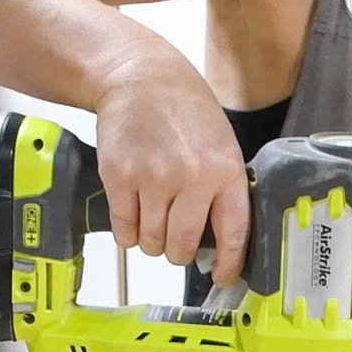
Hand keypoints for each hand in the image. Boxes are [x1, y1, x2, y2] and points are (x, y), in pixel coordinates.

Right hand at [91, 38, 250, 285]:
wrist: (140, 75)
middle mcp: (192, 177)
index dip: (228, 263)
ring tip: (154, 228)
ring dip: (152, 244)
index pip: (233, 234)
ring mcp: (153, 177)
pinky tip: (133, 221)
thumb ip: (224, 190)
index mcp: (225, 172)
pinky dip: (128, 233)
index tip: (222, 276)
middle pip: (184, 244)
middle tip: (177, 248)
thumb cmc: (186, 112)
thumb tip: (222, 241)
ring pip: (152, 241)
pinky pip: (124, 227)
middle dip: (180, 254)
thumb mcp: (223, 146)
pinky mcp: (118, 175)